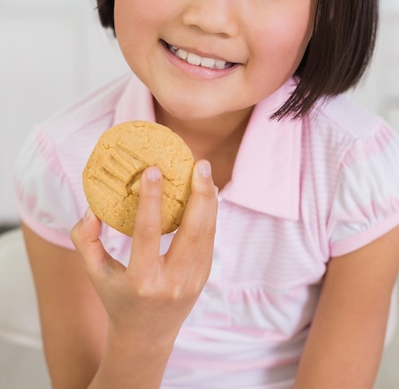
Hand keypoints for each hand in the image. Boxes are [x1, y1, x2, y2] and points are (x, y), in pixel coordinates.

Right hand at [71, 160, 217, 350]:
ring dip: (209, 199)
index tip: (153, 169)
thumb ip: (86, 240)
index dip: (151, 199)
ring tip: (203, 170)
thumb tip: (93, 208)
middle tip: (199, 164)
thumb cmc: (117, 297)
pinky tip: (207, 192)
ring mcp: (192, 280)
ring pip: (207, 233)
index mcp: (142, 280)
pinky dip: (211, 213)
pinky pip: (210, 239)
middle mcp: (172, 281)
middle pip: (193, 231)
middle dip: (199, 194)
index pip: (148, 232)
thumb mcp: (94, 273)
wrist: (146, 336)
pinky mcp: (203, 276)